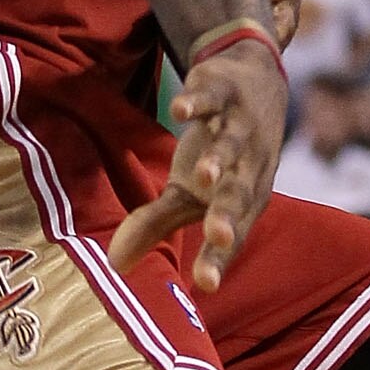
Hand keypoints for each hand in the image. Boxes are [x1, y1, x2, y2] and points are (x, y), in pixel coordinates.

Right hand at [108, 35, 286, 295]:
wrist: (257, 84)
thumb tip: (113, 264)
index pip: (231, 237)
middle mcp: (247, 168)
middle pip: (237, 194)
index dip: (218, 259)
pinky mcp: (225, 92)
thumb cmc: (218, 155)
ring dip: (218, 159)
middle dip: (227, 215)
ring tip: (202, 175)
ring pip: (230, 146)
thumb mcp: (184, 192)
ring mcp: (240, 128)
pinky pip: (212, 98)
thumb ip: (153, 227)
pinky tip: (178, 110)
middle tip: (218, 236)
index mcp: (241, 202)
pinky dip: (198, 103)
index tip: (205, 286)